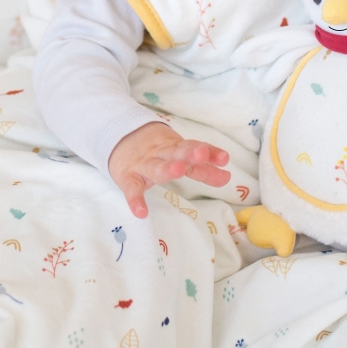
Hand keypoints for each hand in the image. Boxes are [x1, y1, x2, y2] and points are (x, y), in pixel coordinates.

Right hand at [108, 122, 229, 218]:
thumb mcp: (178, 153)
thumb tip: (227, 177)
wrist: (119, 136)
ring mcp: (143, 164)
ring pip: (155, 166)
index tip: (225, 159)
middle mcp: (161, 153)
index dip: (209, 153)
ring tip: (178, 170)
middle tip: (201, 155)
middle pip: (176, 152)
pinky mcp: (128, 176)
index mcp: (175, 148)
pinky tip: (141, 212)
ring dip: (166, 168)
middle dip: (190, 153)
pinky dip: (135, 199)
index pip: (193, 149)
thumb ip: (202, 167)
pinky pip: (131, 188)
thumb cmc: (156, 150)